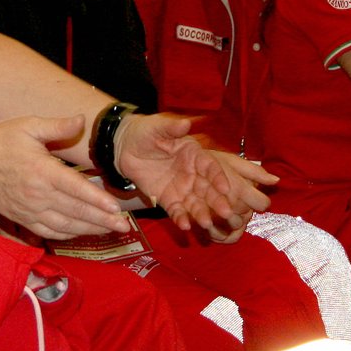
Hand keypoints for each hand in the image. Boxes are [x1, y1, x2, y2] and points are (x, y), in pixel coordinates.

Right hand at [0, 115, 130, 239]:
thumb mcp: (28, 126)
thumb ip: (57, 125)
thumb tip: (82, 120)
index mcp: (42, 171)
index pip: (76, 189)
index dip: (98, 201)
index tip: (117, 209)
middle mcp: (37, 195)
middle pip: (76, 212)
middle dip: (103, 221)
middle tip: (125, 227)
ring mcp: (29, 210)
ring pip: (66, 226)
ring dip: (90, 230)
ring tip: (110, 231)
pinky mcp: (21, 219)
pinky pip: (49, 232)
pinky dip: (69, 235)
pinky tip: (82, 232)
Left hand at [114, 114, 272, 233]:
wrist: (124, 147)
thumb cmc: (144, 133)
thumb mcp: (157, 127)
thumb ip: (171, 128)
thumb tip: (185, 123)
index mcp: (194, 154)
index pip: (211, 166)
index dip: (219, 177)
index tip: (226, 188)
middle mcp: (193, 173)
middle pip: (209, 188)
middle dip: (218, 201)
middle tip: (226, 213)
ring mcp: (182, 187)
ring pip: (195, 202)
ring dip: (202, 213)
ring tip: (207, 224)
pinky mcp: (168, 199)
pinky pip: (177, 211)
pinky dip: (181, 218)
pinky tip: (185, 226)